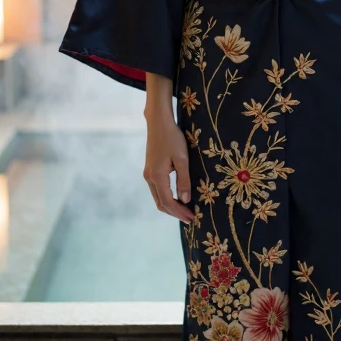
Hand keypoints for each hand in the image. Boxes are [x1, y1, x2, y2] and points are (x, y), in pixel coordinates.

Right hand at [143, 106, 194, 223]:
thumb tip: (185, 200)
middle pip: (160, 203)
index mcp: (157, 176)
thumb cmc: (172, 138)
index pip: (168, 202)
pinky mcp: (150, 169)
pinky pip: (157, 189)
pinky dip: (167, 197)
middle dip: (175, 212)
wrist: (158, 122)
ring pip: (158, 197)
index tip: (192, 218)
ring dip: (170, 205)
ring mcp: (148, 174)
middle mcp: (149, 177)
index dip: (179, 212)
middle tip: (190, 217)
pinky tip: (177, 196)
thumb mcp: (182, 159)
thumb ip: (183, 180)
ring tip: (185, 209)